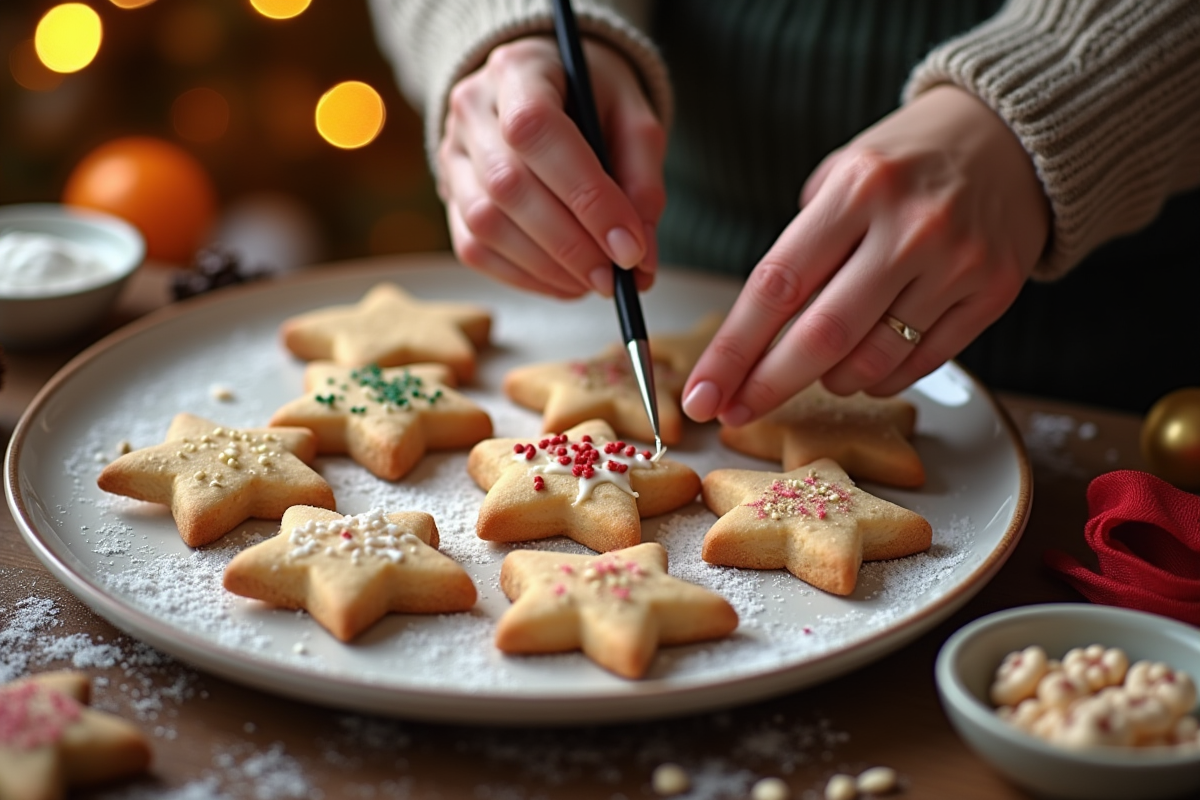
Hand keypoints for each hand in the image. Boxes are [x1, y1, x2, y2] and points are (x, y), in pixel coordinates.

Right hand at [438, 36, 665, 297]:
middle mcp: (472, 109)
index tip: (629, 248)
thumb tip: (639, 260)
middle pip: (509, 186)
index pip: (537, 131)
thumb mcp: (632, 117)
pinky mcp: (450, 196)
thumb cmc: (593, 98)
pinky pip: (476, 249)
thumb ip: (643, 180)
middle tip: (615, 279)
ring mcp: (453, 154)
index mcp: (519, 69)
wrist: (548, 85)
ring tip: (595, 281)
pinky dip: (525, 277)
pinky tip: (565, 282)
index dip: (586, 196)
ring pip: (486, 225)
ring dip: (547, 267)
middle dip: (570, 244)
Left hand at [682, 85, 1050, 424]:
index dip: (734, 349)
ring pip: (872, 360)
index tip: (703, 392)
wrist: (1014, 137)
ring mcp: (958, 264)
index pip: (777, 285)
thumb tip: (756, 333)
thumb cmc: (907, 162)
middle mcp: (910, 228)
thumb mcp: (843, 173)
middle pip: (821, 335)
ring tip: (815, 370)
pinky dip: (878, 378)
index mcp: (858, 188)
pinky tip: (864, 366)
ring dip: (828, 381)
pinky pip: (920, 364)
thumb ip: (802, 244)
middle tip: (734, 412)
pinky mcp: (994, 293)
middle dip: (768, 385)